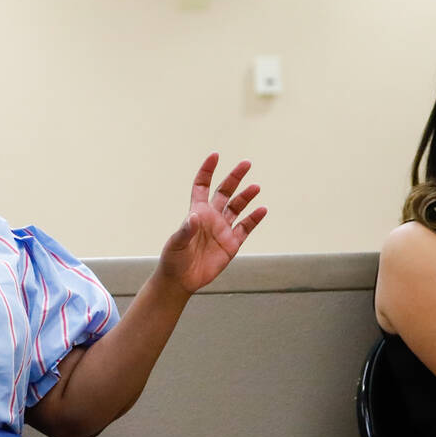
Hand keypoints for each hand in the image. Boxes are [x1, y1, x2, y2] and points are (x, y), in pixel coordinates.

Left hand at [157, 153, 266, 293]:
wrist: (182, 280)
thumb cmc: (174, 259)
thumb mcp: (176, 243)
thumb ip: (186, 230)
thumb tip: (194, 217)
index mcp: (197, 212)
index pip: (202, 185)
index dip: (208, 170)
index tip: (215, 156)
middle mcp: (212, 217)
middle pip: (225, 192)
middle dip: (235, 177)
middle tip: (246, 164)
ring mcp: (223, 230)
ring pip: (238, 207)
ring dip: (247, 197)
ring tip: (256, 187)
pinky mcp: (232, 244)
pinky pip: (246, 228)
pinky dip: (254, 219)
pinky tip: (261, 210)